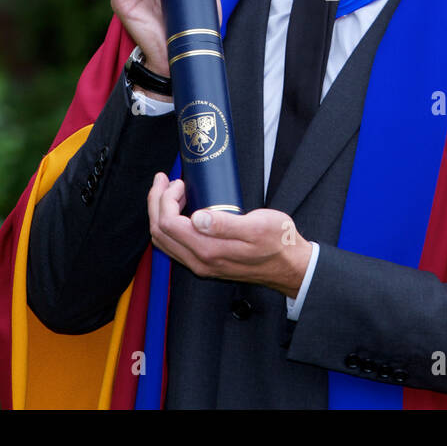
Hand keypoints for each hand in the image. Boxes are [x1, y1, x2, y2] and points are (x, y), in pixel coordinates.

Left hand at [147, 173, 313, 297]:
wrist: (290, 266)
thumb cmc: (278, 242)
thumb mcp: (258, 226)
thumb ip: (225, 224)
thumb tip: (197, 218)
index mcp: (208, 250)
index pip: (168, 224)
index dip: (166, 199)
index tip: (178, 182)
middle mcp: (200, 261)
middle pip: (160, 232)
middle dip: (156, 202)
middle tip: (164, 180)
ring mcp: (201, 264)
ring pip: (164, 240)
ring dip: (161, 213)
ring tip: (169, 191)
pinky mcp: (206, 263)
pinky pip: (175, 245)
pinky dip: (170, 225)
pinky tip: (181, 210)